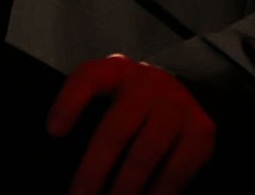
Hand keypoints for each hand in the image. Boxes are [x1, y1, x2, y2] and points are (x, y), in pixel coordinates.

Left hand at [46, 53, 215, 194]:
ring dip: (123, 191)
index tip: (53, 132)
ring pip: (143, 156)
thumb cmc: (132, 106)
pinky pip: (174, 173)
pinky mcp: (201, 130)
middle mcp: (148, 82)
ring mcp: (177, 104)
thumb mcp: (109, 97)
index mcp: (118, 70)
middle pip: (114, 130)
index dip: (69, 102)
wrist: (184, 99)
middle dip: (92, 173)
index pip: (89, 77)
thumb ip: (87, 115)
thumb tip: (59, 145)